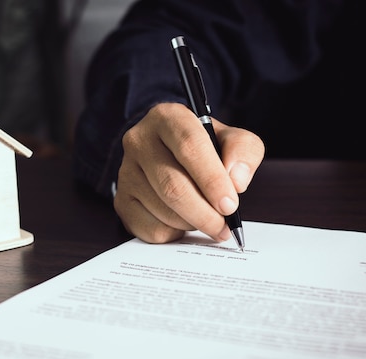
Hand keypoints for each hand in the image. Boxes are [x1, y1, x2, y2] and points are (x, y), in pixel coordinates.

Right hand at [114, 102, 264, 242]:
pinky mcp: (122, 200)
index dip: (212, 180)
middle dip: (204, 213)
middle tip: (224, 226)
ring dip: (192, 223)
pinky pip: (150, 228)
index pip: (189, 147)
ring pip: (163, 210)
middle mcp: (139, 141)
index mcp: (167, 117)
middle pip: (173, 186)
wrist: (171, 155)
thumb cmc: (204, 148)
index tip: (230, 204)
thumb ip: (243, 152)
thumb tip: (236, 181)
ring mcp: (126, 172)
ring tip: (207, 220)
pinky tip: (184, 222)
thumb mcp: (231, 139)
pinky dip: (174, 233)